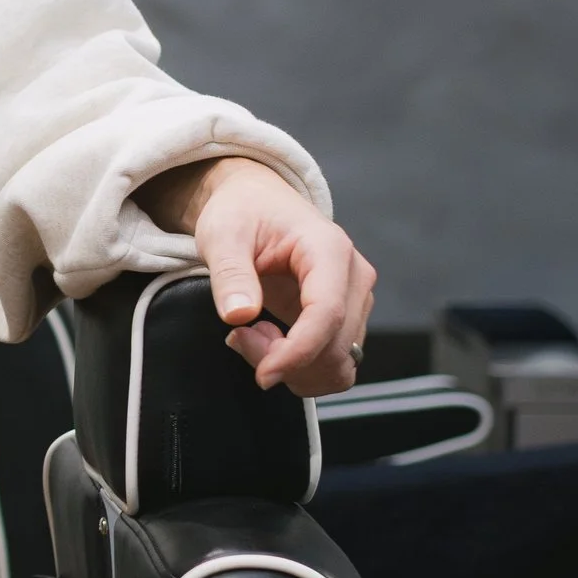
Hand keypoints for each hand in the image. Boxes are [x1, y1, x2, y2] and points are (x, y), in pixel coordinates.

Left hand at [149, 156, 376, 394]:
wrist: (255, 203)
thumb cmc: (243, 212)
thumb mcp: (223, 235)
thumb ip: (231, 275)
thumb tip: (239, 315)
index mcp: (329, 249)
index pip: (328, 314)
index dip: (297, 353)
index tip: (263, 375)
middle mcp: (353, 276)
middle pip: (335, 346)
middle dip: (285, 360)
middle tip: (238, 337)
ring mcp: (354, 299)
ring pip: (338, 362)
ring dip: (293, 367)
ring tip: (253, 336)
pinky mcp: (344, 318)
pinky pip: (333, 363)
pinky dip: (301, 368)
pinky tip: (272, 342)